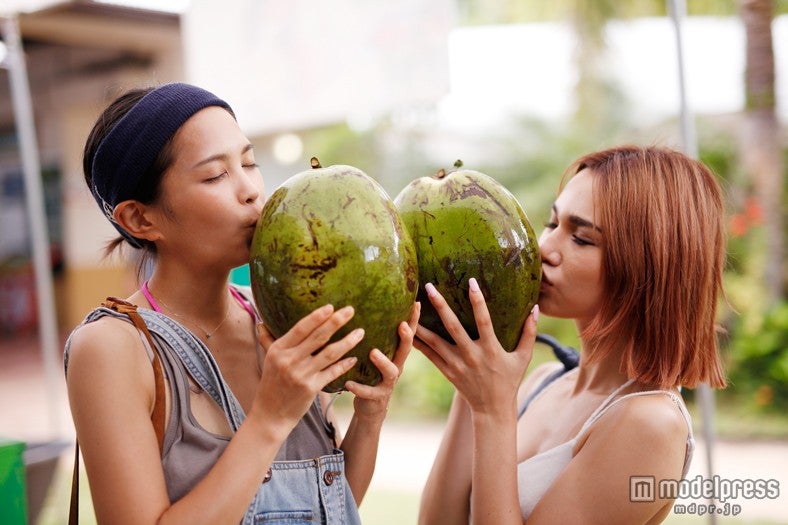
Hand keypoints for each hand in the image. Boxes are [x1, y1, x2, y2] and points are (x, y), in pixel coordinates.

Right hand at [253, 305, 361, 434]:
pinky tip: (354, 357)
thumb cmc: (271, 384)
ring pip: (329, 353)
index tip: (331, 306)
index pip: (300, 328)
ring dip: (347, 341)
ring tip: (360, 332)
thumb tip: (261, 322)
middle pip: (318, 337)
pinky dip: (344, 364)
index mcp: (279, 350)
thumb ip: (267, 340)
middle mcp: (290, 360)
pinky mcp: (311, 389)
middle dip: (336, 321)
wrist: (270, 415)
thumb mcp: (267, 360)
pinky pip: (332, 372)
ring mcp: (301, 375)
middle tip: (350, 310)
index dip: (316, 316)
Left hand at [345, 302, 420, 420]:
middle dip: (406, 337)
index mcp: (395, 353)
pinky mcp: (376, 397)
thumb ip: (375, 335)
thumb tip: (362, 305)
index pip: (408, 333)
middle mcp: (396, 366)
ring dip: (383, 362)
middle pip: (405, 350)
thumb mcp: (375, 353)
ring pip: (391, 372)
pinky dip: (359, 387)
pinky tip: (348, 383)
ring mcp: (387, 382)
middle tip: (402, 325)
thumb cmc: (371, 373)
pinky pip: (369, 392)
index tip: (416, 303)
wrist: (371, 406)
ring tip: (373, 352)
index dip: (414, 320)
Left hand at [413, 278, 537, 415]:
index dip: (478, 301)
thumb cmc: (510, 380)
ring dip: (422, 323)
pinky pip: (430, 355)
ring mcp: (457, 364)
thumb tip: (536, 308)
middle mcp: (471, 355)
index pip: (484, 320)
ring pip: (435, 341)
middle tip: (429, 287)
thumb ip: (530, 333)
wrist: (492, 409)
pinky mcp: (447, 371)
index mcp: (491, 349)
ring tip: (410, 305)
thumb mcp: (523, 358)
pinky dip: (418, 342)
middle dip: (441, 306)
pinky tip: (407, 328)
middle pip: (453, 327)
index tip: (471, 281)